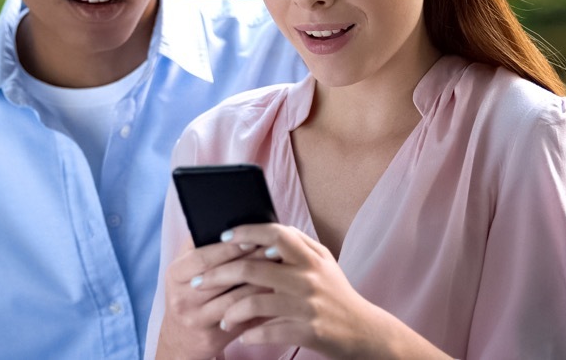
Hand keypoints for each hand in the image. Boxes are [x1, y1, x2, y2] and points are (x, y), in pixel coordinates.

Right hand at [156, 236, 271, 359]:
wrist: (180, 337)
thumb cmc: (189, 292)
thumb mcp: (185, 269)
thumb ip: (201, 246)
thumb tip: (231, 220)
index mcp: (175, 274)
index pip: (202, 258)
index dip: (228, 249)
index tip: (252, 239)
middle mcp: (181, 298)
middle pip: (221, 278)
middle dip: (251, 263)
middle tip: (275, 251)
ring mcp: (196, 320)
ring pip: (235, 300)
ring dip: (261, 284)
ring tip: (281, 271)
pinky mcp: (212, 338)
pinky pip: (242, 319)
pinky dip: (260, 306)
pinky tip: (275, 295)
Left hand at [196, 223, 377, 357]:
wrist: (366, 331)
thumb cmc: (336, 292)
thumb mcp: (323, 261)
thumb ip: (296, 244)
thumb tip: (262, 230)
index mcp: (310, 257)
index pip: (274, 234)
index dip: (246, 232)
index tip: (223, 237)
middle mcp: (309, 278)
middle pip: (254, 269)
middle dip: (220, 274)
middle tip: (200, 281)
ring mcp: (309, 305)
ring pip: (257, 302)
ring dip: (232, 310)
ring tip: (222, 316)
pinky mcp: (310, 332)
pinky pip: (270, 331)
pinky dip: (251, 334)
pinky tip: (242, 335)